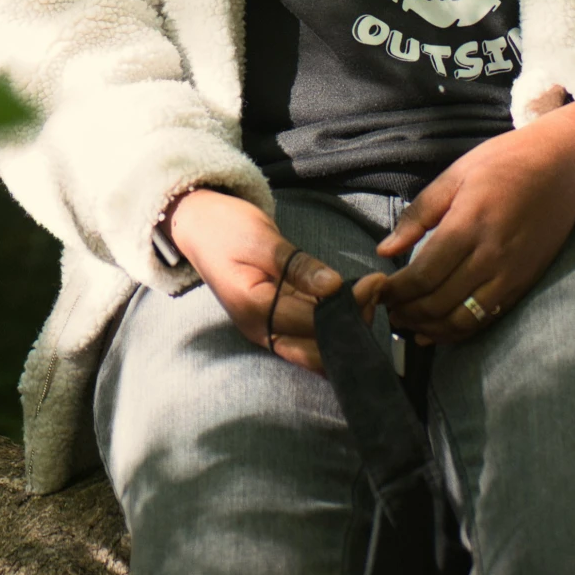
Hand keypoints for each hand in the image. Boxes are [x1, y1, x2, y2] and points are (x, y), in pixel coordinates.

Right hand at [167, 188, 369, 370]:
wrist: (198, 225)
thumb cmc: (225, 228)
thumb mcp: (261, 239)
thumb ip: (297, 265)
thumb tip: (333, 288)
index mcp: (253, 310)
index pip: (312, 322)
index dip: (347, 307)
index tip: (375, 282)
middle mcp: (261, 329)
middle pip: (316, 348)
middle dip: (352, 326)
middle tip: (376, 290)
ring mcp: (268, 327)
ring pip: (316, 344)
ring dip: (346, 325)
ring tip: (371, 292)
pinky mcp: (276, 319)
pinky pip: (310, 331)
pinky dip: (334, 319)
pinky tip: (354, 298)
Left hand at [371, 101, 574, 345]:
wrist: (564, 165)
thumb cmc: (505, 162)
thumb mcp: (456, 175)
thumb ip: (419, 215)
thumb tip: (384, 249)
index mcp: (468, 225)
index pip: (423, 275)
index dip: (396, 291)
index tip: (378, 292)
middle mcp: (491, 256)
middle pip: (439, 302)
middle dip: (408, 312)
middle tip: (387, 311)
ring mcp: (511, 274)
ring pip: (464, 319)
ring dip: (431, 327)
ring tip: (408, 324)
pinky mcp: (525, 283)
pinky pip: (488, 318)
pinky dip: (460, 330)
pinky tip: (440, 329)